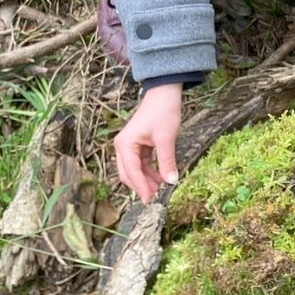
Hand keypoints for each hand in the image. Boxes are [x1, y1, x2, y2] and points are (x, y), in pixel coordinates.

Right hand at [115, 84, 182, 202]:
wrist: (164, 93)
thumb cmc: (163, 112)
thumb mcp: (166, 139)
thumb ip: (167, 161)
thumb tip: (171, 182)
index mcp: (125, 144)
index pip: (131, 172)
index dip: (141, 187)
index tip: (150, 201)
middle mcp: (123, 146)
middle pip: (128, 174)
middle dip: (141, 186)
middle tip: (155, 198)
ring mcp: (129, 146)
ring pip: (134, 170)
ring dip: (146, 180)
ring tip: (162, 188)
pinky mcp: (138, 145)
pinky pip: (141, 164)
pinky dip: (149, 171)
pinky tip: (162, 177)